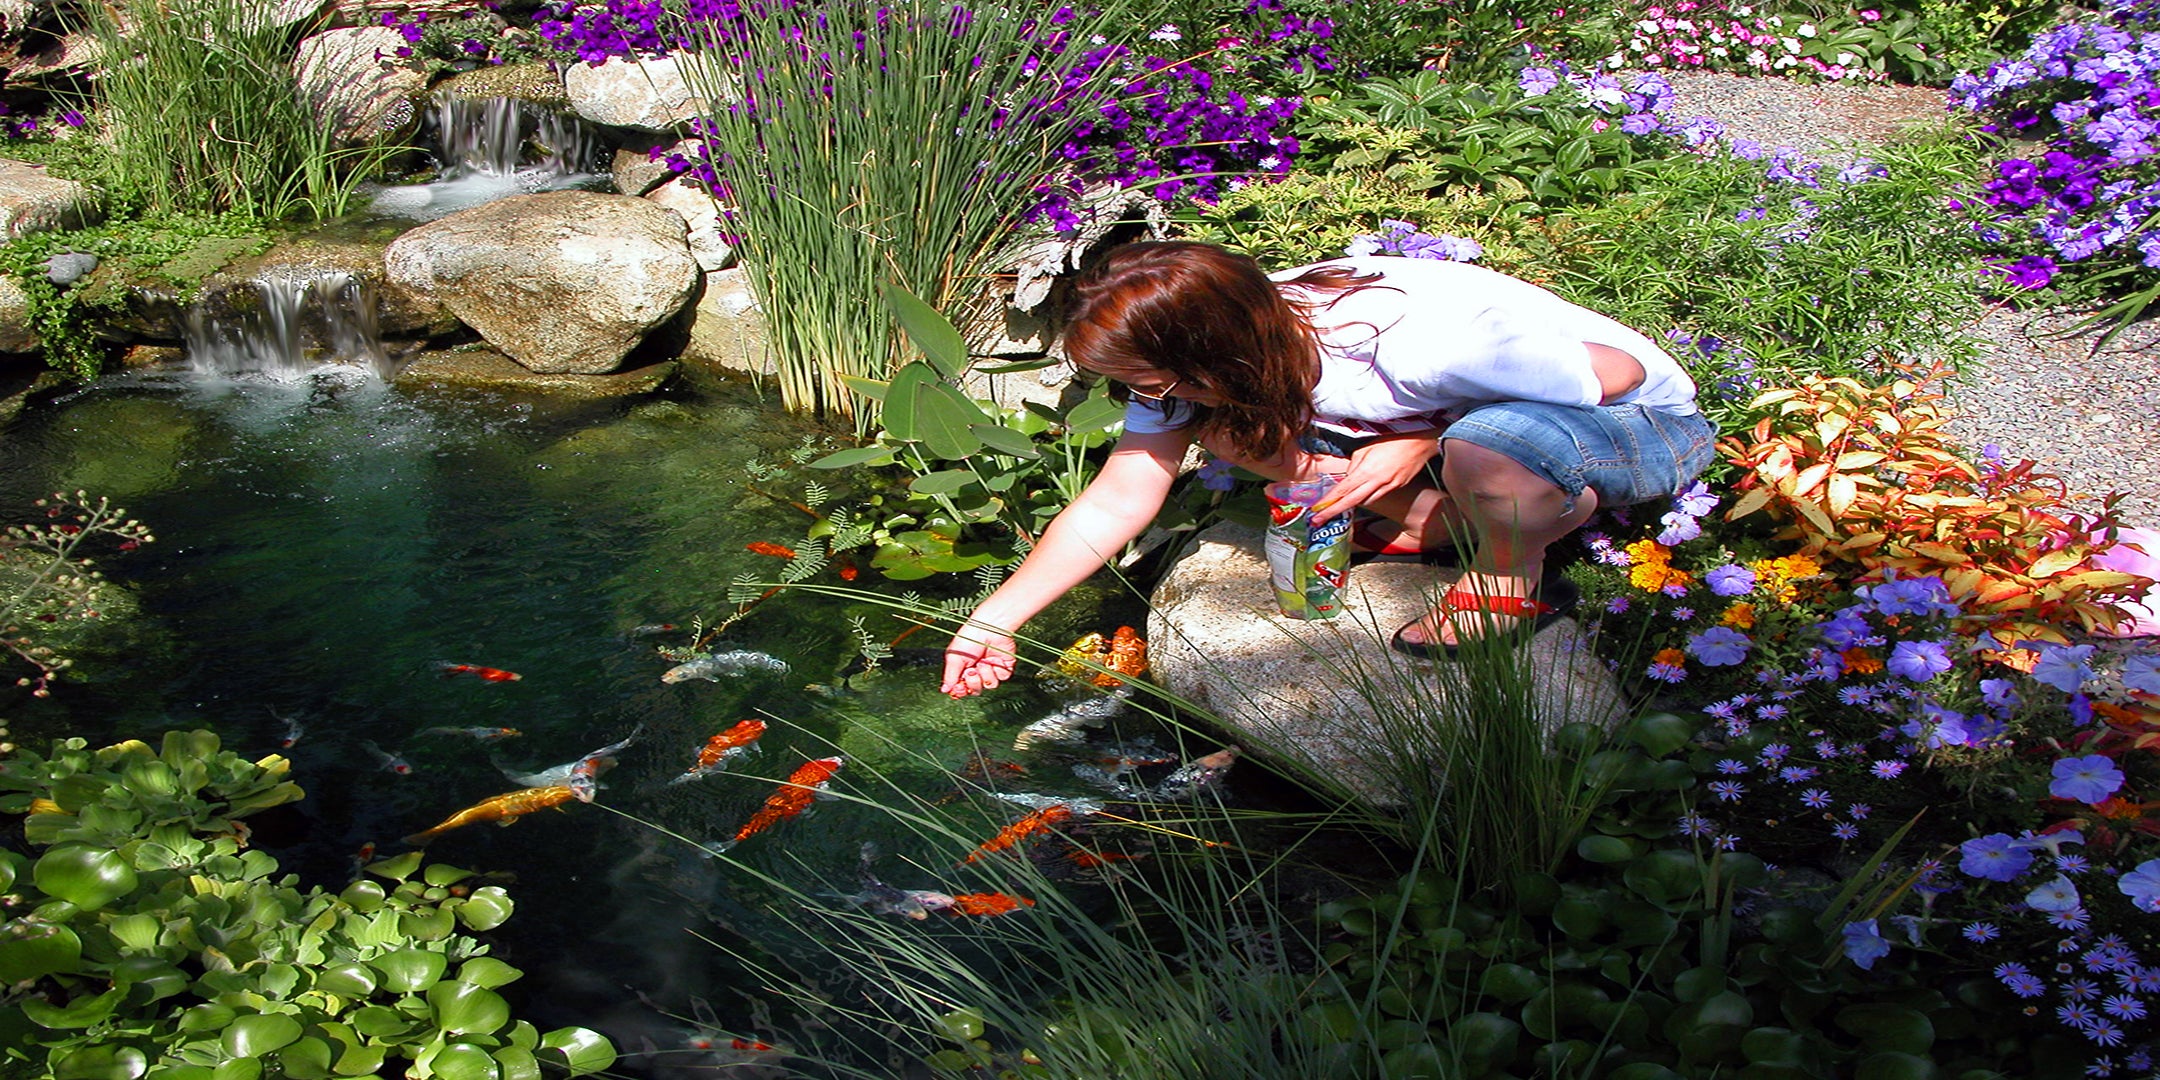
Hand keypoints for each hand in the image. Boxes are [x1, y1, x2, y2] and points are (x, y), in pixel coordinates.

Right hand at [942, 623, 1017, 697]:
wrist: (988, 628)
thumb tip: (944, 689)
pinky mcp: (1004, 667)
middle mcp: (977, 671)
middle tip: (971, 671)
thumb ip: (949, 676)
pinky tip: (992, 659)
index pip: (962, 688)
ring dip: (985, 674)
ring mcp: (991, 669)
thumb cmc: (969, 638)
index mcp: (963, 669)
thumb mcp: (953, 657)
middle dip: (973, 682)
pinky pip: (1001, 677)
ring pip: (989, 685)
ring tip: (982, 662)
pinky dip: (997, 669)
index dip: (961, 691)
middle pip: (975, 690)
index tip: (959, 688)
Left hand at [1311, 432, 1441, 522]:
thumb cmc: (1393, 439)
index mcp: (1367, 471)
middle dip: (1333, 512)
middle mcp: (1377, 482)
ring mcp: (1389, 487)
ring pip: (1366, 502)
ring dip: (1351, 504)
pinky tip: (1362, 493)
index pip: (1343, 491)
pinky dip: (1368, 497)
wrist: (1420, 441)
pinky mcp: (1397, 487)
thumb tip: (1348, 476)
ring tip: (1338, 506)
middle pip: (1351, 503)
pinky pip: (1378, 496)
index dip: (1329, 502)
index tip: (1316, 511)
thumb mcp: (1366, 448)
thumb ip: (1354, 464)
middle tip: (1318, 520)